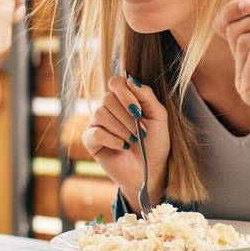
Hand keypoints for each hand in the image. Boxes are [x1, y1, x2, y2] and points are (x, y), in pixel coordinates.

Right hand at [80, 75, 169, 212]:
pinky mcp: (90, 141)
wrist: (150, 171)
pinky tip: (123, 147)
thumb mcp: (158, 117)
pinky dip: (112, 140)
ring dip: (121, 128)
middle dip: (127, 116)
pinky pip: (95, 132)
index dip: (125, 93)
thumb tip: (130, 79)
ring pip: (99, 113)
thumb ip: (146, 96)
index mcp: (124, 99)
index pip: (115, 82)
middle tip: (140, 132)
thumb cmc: (156, 143)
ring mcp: (97, 124)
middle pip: (107, 98)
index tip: (138, 110)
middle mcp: (108, 108)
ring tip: (133, 141)